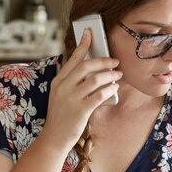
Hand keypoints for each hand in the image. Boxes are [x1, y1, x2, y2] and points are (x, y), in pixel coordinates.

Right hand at [41, 28, 121, 150]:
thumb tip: (94, 71)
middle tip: (115, 61)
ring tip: (118, 75)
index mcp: (58, 81)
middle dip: (103, 61)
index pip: (72, 59)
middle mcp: (63, 87)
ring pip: (95, 80)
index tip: (90, 32)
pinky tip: (115, 88)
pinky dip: (109, 89)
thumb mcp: (62, 96)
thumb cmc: (62, 116)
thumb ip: (73, 83)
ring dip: (109, 75)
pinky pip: (99, 95)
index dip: (82, 44)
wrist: (54, 138)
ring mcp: (71, 99)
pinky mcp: (80, 110)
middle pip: (86, 66)